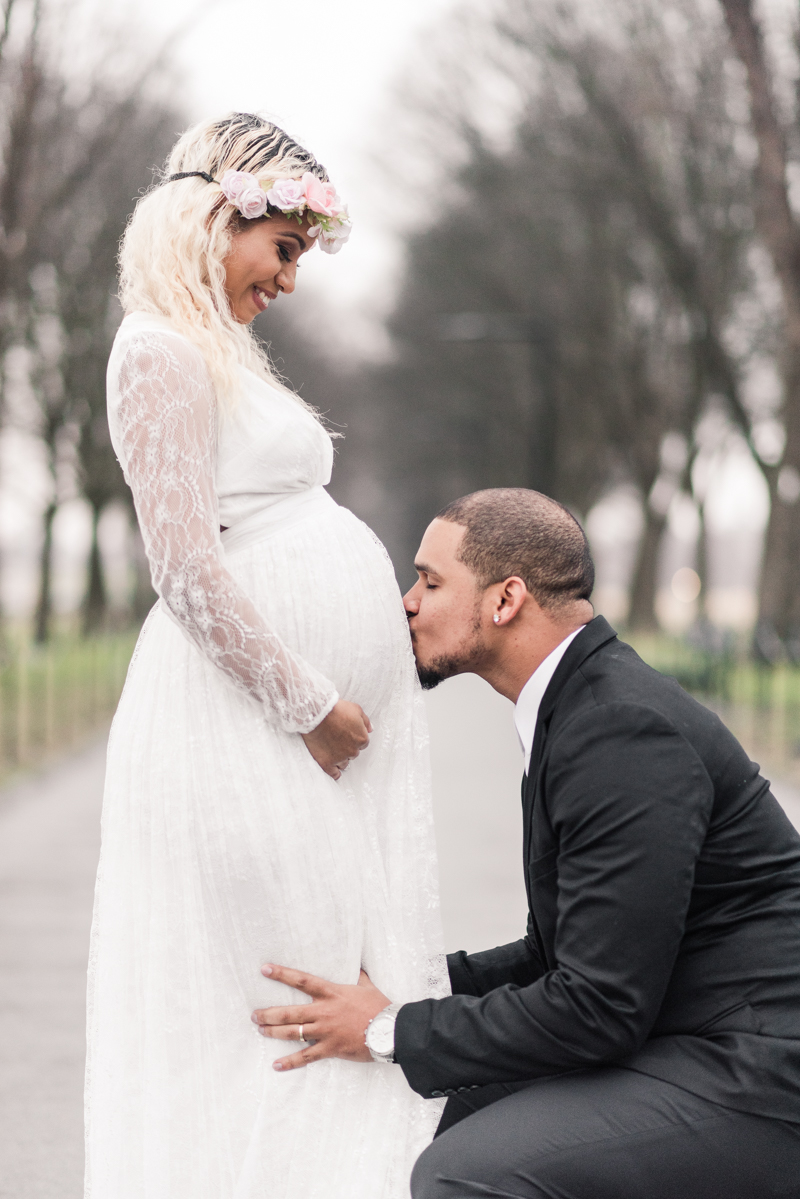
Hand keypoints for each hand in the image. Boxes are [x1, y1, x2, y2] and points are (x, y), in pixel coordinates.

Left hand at [251, 963, 390, 1070]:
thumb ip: (358, 976)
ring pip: (293, 1032)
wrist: (390, 1030)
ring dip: (274, 1032)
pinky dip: (290, 1062)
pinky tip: (276, 1065)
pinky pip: (306, 1057)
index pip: (302, 980)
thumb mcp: (367, 986)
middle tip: (255, 1015)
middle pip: (290, 1011)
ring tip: (261, 1031)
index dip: (282, 974)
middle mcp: (324, 1011)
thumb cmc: (379, 1006)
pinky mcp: (330, 1049)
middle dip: (269, 1013)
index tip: (265, 969)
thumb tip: (357, 965)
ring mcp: (325, 1031)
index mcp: (331, 993)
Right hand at [301, 700, 371, 778]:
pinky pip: (334, 774)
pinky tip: (333, 769)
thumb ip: (366, 721)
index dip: (354, 739)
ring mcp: (339, 758)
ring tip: (331, 750)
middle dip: (347, 748)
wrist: (317, 713)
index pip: (362, 744)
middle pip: (353, 753)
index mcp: (362, 739)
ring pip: (344, 763)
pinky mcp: (326, 763)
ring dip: (340, 758)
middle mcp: (353, 751)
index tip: (346, 735)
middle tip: (337, 739)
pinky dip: (334, 772)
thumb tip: (370, 729)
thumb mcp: (356, 709)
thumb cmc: (336, 709)